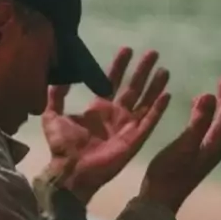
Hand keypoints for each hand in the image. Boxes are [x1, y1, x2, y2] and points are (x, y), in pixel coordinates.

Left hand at [42, 48, 170, 203]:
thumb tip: (60, 77)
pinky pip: (150, 120)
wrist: (70, 170)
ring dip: (155, 85)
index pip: (112, 81)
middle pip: (133, 87)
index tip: (127, 49)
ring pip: (145, 100)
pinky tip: (167, 94)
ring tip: (164, 69)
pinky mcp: (135, 139)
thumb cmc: (62, 146)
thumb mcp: (52, 116)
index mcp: (99, 108)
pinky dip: (158, 108)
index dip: (120, 66)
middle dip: (142, 70)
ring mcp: (127, 126)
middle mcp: (116, 114)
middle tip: (153, 53)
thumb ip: (56, 96)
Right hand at [142, 62, 220, 213]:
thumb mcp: (183, 146)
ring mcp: (208, 148)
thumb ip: (198, 121)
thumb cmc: (168, 175)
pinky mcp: (198, 150)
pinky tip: (198, 102)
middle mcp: (217, 144)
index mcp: (216, 142)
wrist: (159, 201)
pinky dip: (207, 108)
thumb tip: (209, 94)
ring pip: (220, 117)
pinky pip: (209, 123)